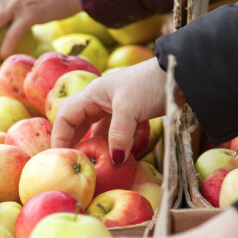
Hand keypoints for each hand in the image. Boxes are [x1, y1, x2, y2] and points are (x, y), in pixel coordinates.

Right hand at [51, 58, 166, 161]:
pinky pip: (114, 131)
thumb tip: (115, 160)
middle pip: (77, 122)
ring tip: (91, 163)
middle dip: (73, 142)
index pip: (65, 116)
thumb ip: (119, 135)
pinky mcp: (129, 113)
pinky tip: (116, 156)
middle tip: (71, 162)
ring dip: (94, 144)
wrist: (177, 74)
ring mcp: (114, 106)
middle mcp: (99, 100)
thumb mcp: (130, 108)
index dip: (60, 136)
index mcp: (92, 94)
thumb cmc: (149, 84)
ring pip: (96, 128)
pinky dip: (113, 143)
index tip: (61, 157)